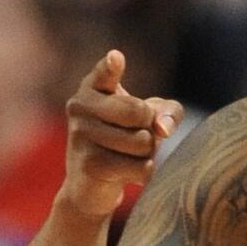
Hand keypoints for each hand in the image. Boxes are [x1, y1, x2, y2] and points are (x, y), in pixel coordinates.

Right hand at [62, 49, 183, 221]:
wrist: (91, 187)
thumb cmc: (123, 143)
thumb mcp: (148, 119)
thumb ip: (167, 112)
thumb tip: (163, 128)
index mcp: (92, 87)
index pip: (103, 73)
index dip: (111, 66)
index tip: (116, 58)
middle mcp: (80, 105)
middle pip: (138, 112)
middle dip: (149, 128)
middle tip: (138, 136)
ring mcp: (81, 134)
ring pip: (141, 142)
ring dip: (147, 154)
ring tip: (130, 156)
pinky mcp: (89, 164)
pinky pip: (139, 167)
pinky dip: (144, 173)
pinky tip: (129, 174)